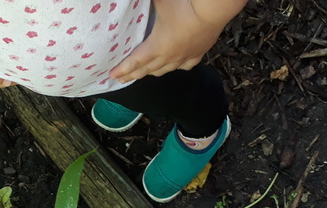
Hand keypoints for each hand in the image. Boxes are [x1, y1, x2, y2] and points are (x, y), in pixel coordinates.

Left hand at [111, 0, 245, 82]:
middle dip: (133, 75)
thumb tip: (129, 2)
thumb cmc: (184, 4)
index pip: (135, 62)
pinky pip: (185, 66)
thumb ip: (144, 4)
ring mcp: (185, 57)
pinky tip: (175, 65)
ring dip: (152, 72)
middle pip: (147, 70)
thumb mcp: (159, 1)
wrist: (214, 9)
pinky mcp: (198, 53)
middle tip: (122, 79)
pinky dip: (176, 67)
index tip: (112, 75)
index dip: (123, 70)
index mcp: (156, 47)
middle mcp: (169, 57)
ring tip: (145, 73)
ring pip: (164, 70)